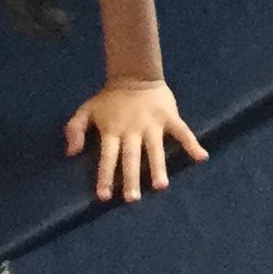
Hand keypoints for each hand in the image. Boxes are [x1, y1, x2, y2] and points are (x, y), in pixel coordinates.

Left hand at [65, 77, 207, 202]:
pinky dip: (192, 144)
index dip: (105, 175)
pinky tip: (202, 158)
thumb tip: (70, 153)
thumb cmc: (110, 98)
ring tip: (160, 186)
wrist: (135, 74)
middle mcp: (132, 130)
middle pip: (131, 157)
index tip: (103, 196)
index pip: (108, 156)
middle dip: (130, 178)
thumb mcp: (87, 109)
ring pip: (155, 149)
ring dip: (157, 167)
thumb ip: (75, 129)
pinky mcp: (169, 117)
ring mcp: (152, 124)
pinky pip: (182, 132)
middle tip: (132, 199)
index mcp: (112, 130)